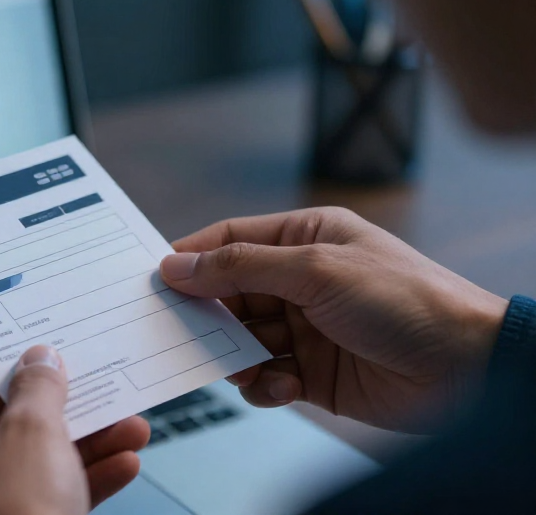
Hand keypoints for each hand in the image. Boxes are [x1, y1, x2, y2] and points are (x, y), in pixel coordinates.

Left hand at [0, 346, 149, 514]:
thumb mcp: (35, 433)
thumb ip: (40, 387)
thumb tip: (39, 361)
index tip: (33, 351)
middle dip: (55, 404)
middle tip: (91, 388)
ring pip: (22, 461)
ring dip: (79, 442)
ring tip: (127, 428)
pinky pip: (31, 498)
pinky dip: (73, 481)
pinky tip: (121, 467)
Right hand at [160, 207, 507, 432]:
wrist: (469, 371)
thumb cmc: (406, 301)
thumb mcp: (315, 271)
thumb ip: (240, 267)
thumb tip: (177, 264)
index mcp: (305, 239)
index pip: (231, 240)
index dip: (191, 257)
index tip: (154, 280)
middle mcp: (302, 281)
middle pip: (229, 293)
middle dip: (208, 314)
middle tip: (182, 332)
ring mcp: (307, 328)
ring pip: (241, 339)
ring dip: (236, 355)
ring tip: (245, 365)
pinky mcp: (313, 372)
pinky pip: (265, 377)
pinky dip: (264, 385)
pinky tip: (284, 385)